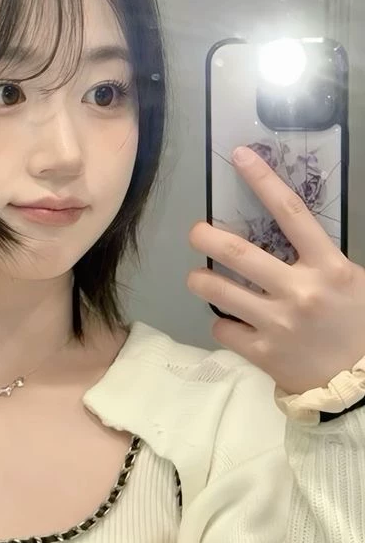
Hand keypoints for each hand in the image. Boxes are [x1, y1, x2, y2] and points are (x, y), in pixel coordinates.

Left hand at [186, 145, 364, 395]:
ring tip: (199, 277)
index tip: (239, 157)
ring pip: (217, 291)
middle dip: (205, 235)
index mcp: (328, 267)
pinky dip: (221, 323)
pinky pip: (222, 329)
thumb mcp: (352, 281)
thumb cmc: (358, 324)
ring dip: (199, 279)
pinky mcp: (262, 352)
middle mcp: (299, 291)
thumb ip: (318, 256)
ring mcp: (277, 323)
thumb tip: (285, 226)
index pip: (292, 213)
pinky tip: (231, 323)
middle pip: (238, 253)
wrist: (363, 385)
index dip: (264, 180)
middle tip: (195, 231)